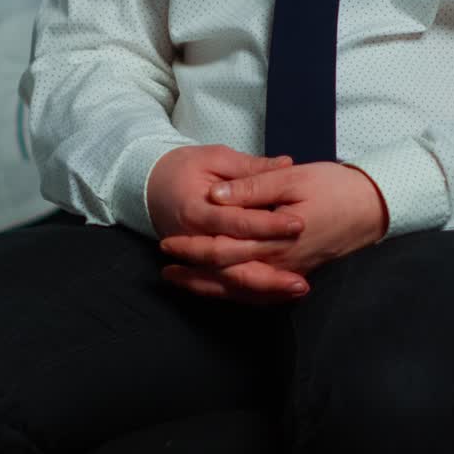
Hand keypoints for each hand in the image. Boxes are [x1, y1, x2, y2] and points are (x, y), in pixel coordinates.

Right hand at [147, 145, 307, 301]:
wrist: (150, 185)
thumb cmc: (184, 167)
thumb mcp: (215, 157)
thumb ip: (250, 167)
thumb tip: (286, 164)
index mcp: (195, 209)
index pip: (236, 222)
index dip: (267, 224)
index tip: (298, 223)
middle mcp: (193, 239)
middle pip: (232, 262)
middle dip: (269, 272)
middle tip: (302, 276)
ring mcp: (193, 258)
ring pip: (229, 282)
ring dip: (263, 288)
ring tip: (297, 287)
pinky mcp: (198, 267)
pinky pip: (225, 287)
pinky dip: (250, 293)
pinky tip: (278, 295)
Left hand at [160, 161, 387, 302]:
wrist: (373, 206)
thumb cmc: (333, 186)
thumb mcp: (292, 178)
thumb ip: (253, 187)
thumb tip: (217, 195)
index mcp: (275, 238)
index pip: (224, 250)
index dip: (193, 249)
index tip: (167, 244)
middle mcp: (281, 263)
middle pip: (228, 277)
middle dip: (194, 274)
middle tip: (165, 268)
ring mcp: (290, 272)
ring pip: (243, 291)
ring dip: (210, 288)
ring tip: (182, 281)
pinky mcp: (298, 272)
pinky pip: (261, 292)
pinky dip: (236, 294)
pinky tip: (221, 290)